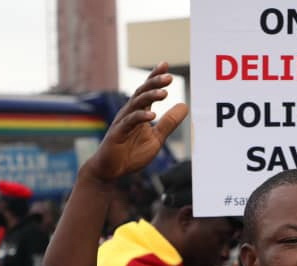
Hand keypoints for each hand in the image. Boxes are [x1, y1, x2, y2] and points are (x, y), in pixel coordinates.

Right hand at [81, 62, 187, 181]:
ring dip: (150, 97)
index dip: (155, 77)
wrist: (111, 171)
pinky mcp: (117, 134)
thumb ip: (169, 123)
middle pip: (142, 93)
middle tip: (169, 77)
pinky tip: (152, 116)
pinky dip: (140, 117)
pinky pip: (129, 122)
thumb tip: (185, 105)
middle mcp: (129, 113)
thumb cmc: (131, 153)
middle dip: (155, 83)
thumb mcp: (156, 138)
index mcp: (139, 113)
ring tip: (164, 93)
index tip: (165, 64)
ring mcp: (122, 122)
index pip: (147, 91)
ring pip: (136, 104)